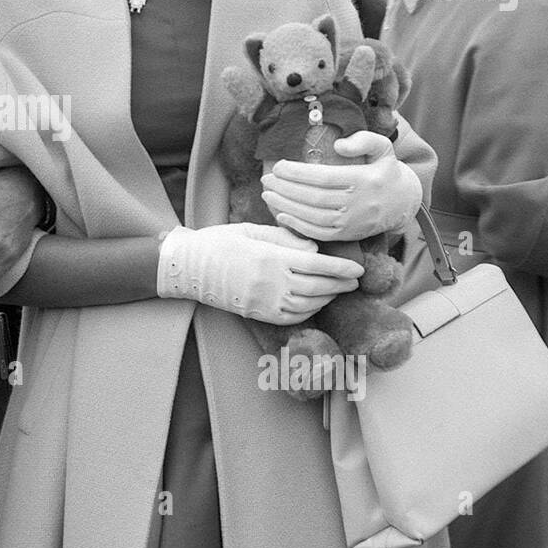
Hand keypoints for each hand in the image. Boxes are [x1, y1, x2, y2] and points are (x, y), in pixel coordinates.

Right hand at [157, 222, 361, 323]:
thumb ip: (286, 239)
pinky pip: (291, 317)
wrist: (189, 266)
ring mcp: (264, 301)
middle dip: (340, 285)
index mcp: (271, 257)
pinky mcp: (258, 313)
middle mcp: (271, 282)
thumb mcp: (253, 230)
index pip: (317, 265)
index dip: (341, 268)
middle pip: (317, 288)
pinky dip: (309, 311)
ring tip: (336, 290)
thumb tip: (314, 250)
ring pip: (307, 305)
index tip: (357, 269)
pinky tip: (315, 303)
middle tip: (354, 281)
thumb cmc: (221, 242)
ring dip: (326, 298)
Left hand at [260, 131, 421, 240]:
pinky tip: (281, 214)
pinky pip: (318, 233)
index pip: (324, 177)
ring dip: (286, 206)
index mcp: (364, 180)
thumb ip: (363, 140)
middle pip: (314, 197)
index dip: (298, 173)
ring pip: (313, 216)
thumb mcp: (383, 148)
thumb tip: (338, 145)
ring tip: (267, 195)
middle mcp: (358, 203)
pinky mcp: (347, 235)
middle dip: (285, 189)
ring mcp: (352, 222)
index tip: (278, 166)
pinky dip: (297, 226)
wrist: (402, 203)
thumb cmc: (385, 170)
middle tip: (266, 180)